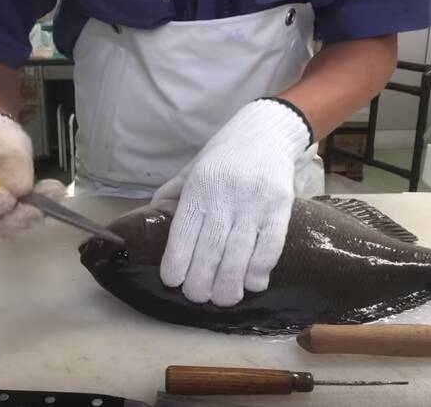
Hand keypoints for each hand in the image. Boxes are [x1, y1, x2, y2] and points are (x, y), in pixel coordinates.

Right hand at [0, 112, 64, 241]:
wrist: (3, 145)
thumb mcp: (2, 140)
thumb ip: (7, 160)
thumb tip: (17, 187)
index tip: (8, 198)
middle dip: (9, 219)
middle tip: (37, 206)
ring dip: (26, 218)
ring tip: (52, 194)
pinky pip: (13, 229)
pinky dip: (33, 216)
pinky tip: (50, 199)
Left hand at [152, 99, 311, 306]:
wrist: (266, 131)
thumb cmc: (224, 154)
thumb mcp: (192, 168)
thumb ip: (173, 193)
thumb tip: (150, 214)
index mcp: (199, 188)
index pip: (184, 232)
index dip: (177, 262)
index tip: (173, 281)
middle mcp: (225, 196)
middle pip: (210, 249)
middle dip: (202, 282)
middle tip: (198, 297)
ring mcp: (255, 203)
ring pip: (239, 254)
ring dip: (230, 284)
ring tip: (224, 299)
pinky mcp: (280, 208)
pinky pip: (270, 247)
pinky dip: (259, 271)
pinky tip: (252, 284)